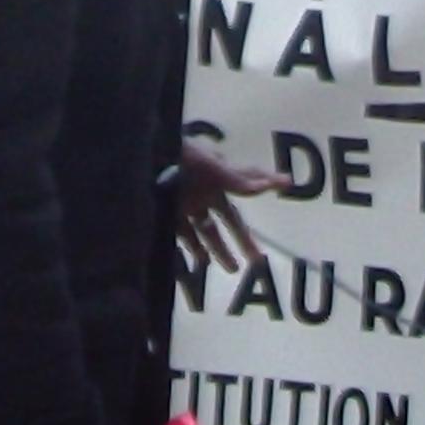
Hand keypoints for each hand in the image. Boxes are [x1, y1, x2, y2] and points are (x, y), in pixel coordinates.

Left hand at [175, 139, 288, 274]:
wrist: (138, 158)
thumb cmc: (175, 156)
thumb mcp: (209, 167)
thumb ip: (237, 179)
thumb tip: (269, 185)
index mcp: (216, 177)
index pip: (246, 183)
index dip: (265, 184)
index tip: (286, 184)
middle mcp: (203, 192)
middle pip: (228, 219)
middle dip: (243, 239)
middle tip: (257, 260)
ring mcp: (185, 205)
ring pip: (207, 232)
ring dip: (219, 249)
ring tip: (231, 268)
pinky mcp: (166, 216)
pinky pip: (182, 237)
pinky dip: (191, 250)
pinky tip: (199, 263)